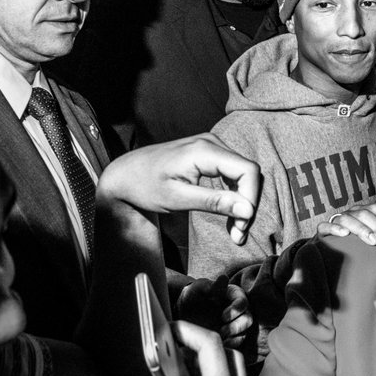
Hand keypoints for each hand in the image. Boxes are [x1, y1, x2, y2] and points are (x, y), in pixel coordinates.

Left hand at [96, 133, 260, 244]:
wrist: (125, 174)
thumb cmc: (144, 185)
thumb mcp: (178, 199)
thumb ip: (214, 202)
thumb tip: (246, 209)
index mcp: (204, 151)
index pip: (247, 170)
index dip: (251, 198)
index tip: (241, 224)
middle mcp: (211, 143)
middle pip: (247, 173)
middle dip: (247, 204)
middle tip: (237, 233)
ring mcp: (211, 146)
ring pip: (242, 174)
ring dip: (242, 202)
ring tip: (234, 229)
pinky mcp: (209, 153)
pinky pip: (232, 173)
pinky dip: (233, 194)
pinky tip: (228, 213)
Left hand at [177, 274, 253, 350]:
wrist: (185, 312)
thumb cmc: (193, 296)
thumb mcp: (198, 289)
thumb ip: (211, 286)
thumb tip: (224, 278)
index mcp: (233, 294)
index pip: (243, 301)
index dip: (236, 310)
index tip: (223, 316)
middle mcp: (238, 309)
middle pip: (248, 318)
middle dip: (236, 326)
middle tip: (221, 331)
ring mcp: (235, 323)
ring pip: (245, 331)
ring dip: (234, 337)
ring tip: (219, 338)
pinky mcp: (231, 335)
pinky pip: (238, 342)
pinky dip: (231, 345)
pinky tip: (220, 345)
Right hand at [319, 202, 375, 247]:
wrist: (330, 253)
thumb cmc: (357, 247)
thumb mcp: (373, 240)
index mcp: (363, 213)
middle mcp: (351, 214)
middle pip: (365, 214)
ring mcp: (336, 221)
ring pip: (348, 219)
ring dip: (361, 228)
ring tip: (372, 240)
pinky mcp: (322, 231)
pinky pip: (325, 226)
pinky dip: (335, 228)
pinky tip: (344, 234)